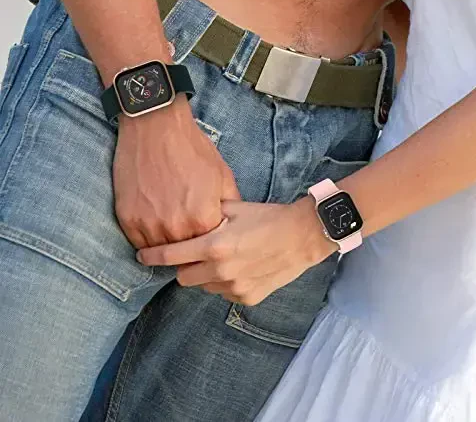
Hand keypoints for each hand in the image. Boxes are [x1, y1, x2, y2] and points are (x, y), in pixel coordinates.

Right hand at [113, 95, 239, 248]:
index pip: (210, 249)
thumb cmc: (192, 149)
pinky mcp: (127, 219)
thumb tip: (234, 225)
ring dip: (168, 245)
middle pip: (185, 255)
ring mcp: (148, 225)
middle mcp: (175, 228)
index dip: (211, 242)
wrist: (155, 127)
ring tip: (173, 230)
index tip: (210, 236)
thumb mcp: (223, 175)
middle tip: (191, 235)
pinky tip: (156, 225)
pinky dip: (148, 239)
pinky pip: (139, 243)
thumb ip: (231, 206)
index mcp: (203, 218)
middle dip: (191, 247)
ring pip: (160, 253)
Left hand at [137, 197, 336, 304]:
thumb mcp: (235, 207)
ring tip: (224, 259)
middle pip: (183, 277)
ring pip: (204, 287)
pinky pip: (224, 293)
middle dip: (184, 266)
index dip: (152, 256)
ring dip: (205, 275)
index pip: (170, 256)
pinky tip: (241, 267)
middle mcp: (220, 271)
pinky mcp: (247, 297)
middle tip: (196, 253)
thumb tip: (185, 215)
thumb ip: (207, 214)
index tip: (142, 256)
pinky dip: (225, 283)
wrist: (302, 236)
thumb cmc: (268, 217)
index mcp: (214, 246)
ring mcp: (234, 287)